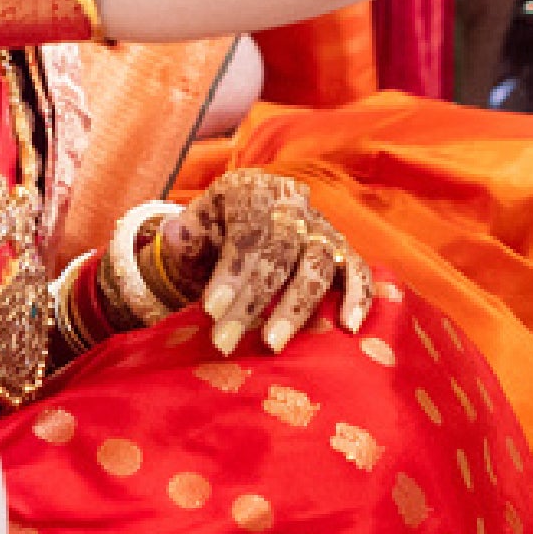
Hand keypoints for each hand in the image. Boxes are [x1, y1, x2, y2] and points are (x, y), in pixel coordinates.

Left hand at [156, 169, 375, 355]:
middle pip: (279, 252)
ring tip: (272, 344)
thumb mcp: (192, 227)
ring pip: (316, 264)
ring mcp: (320, 227)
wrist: (239, 227)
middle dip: (251, 300)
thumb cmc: (213, 233)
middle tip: (225, 341)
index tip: (211, 310)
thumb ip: (183, 233)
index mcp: (251, 190)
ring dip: (294, 307)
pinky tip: (349, 326)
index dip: (230, 271)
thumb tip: (174, 236)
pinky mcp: (341, 250)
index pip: (247, 229)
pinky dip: (358, 295)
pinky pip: (357, 269)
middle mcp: (291, 203)